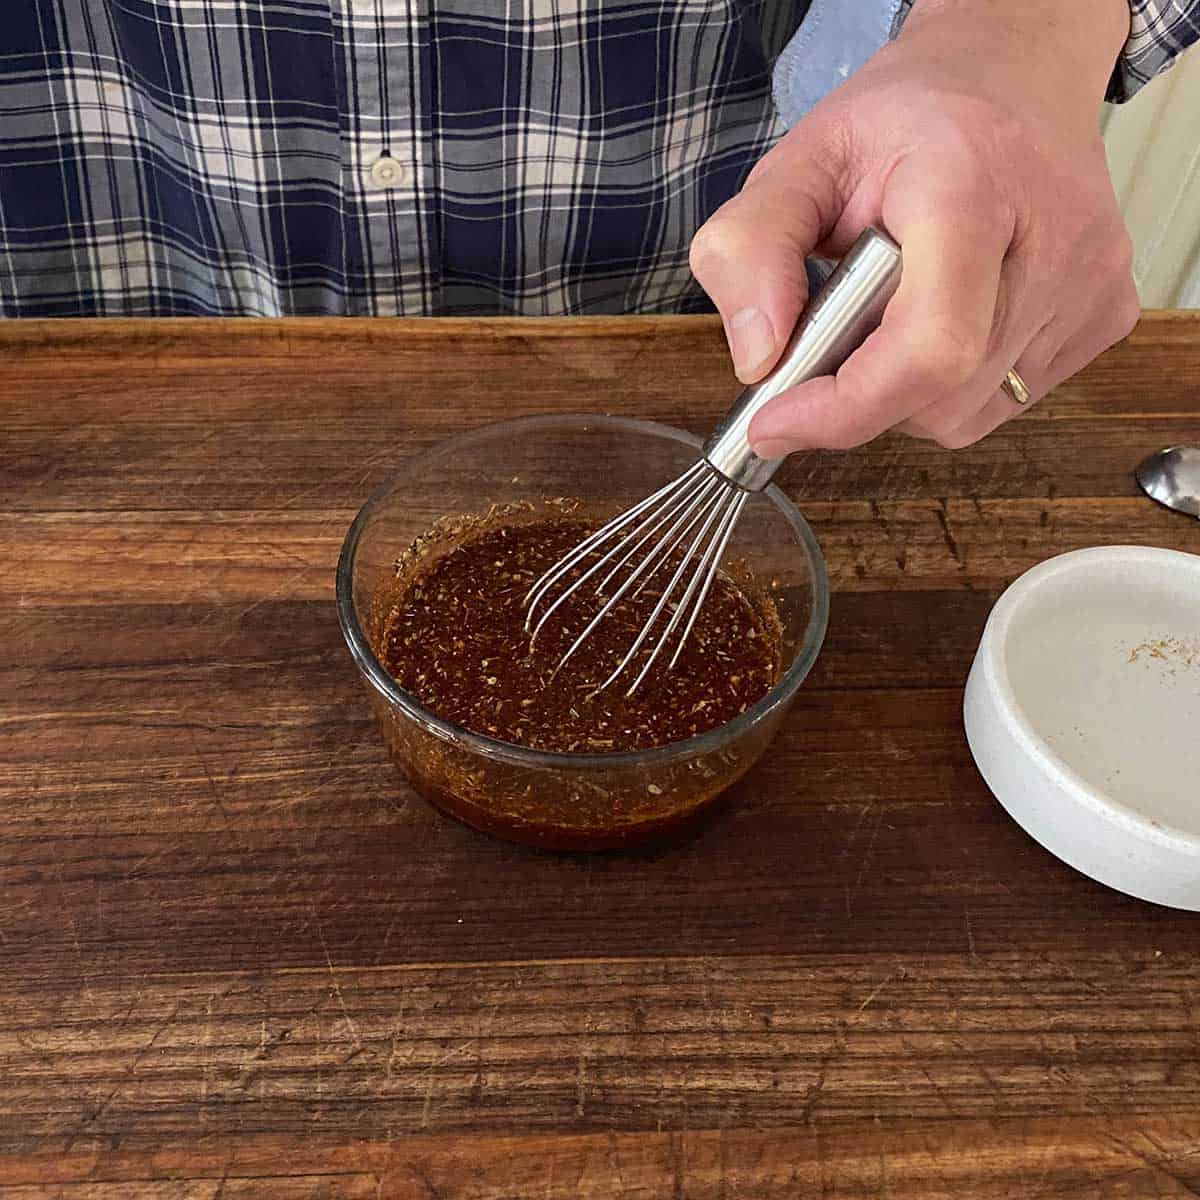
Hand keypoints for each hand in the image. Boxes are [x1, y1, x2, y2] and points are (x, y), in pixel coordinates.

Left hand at [688, 0, 1138, 452]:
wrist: (1012, 75)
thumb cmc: (907, 121)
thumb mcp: (800, 160)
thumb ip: (749, 249)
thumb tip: (757, 359)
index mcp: (973, 182)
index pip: (930, 346)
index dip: (846, 408)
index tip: (774, 421)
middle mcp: (1055, 237)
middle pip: (941, 396)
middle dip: (859, 398)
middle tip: (825, 344)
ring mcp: (1091, 282)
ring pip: (967, 415)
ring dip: (902, 396)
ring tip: (887, 317)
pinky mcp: (1107, 314)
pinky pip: (1004, 403)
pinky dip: (949, 390)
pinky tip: (937, 324)